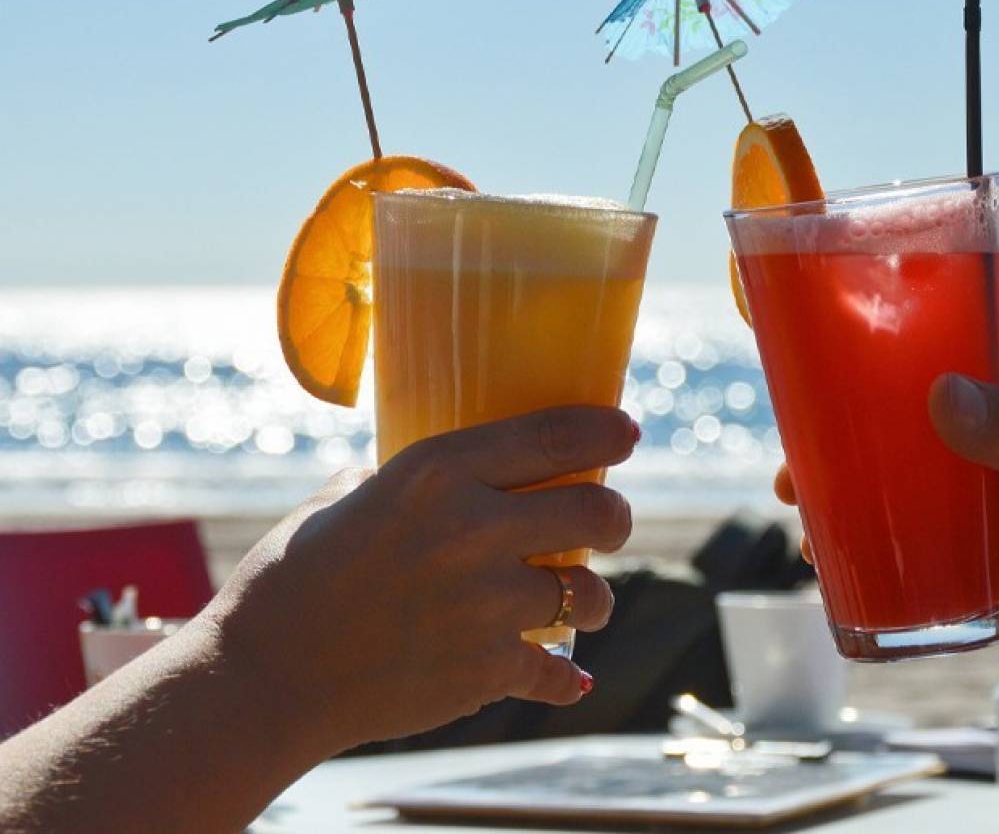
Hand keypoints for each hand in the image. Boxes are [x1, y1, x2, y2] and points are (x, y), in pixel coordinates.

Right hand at [203, 405, 636, 751]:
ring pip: (590, 595)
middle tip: (606, 523)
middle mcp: (471, 530)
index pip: (555, 434)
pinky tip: (562, 674)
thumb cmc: (293, 578)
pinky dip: (561, 677)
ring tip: (577, 604)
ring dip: (591, 600)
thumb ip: (407, 483)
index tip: (626, 433)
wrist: (262, 678)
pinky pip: (557, 671)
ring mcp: (485, 605)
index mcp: (435, 473)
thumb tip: (450, 476)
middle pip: (599, 511)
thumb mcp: (344, 500)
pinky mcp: (485, 672)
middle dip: (614, 517)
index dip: (608, 430)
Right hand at [776, 332, 998, 703]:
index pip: (955, 348)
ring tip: (803, 513)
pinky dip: (888, 558)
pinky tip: (846, 569)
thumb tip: (936, 397)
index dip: (890, 352)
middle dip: (854, 436)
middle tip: (796, 457)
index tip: (825, 362)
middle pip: (916, 424)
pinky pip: (933, 555)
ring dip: (860, 499)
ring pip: (914, 490)